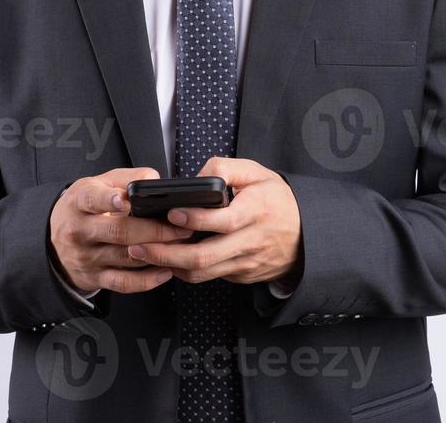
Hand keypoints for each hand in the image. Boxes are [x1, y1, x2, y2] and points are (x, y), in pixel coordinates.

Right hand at [49, 167, 194, 293]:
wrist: (54, 241)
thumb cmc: (84, 208)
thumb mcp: (97, 185)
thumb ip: (126, 179)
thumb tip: (155, 181)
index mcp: (79, 202)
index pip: (93, 200)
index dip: (109, 200)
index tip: (127, 200)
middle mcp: (80, 230)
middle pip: (119, 231)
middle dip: (154, 229)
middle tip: (180, 226)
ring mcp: (87, 256)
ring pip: (125, 257)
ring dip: (157, 252)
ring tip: (180, 244)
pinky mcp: (94, 277)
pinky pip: (123, 282)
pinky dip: (147, 280)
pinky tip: (165, 271)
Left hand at [126, 157, 302, 286]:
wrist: (306, 235)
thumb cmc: (277, 200)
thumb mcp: (258, 173)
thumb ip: (227, 168)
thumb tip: (197, 178)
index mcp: (255, 211)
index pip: (222, 220)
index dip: (194, 219)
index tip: (171, 213)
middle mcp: (250, 241)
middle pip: (203, 256)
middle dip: (166, 253)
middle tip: (140, 245)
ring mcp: (245, 262)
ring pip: (202, 272)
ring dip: (170, 266)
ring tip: (146, 254)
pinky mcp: (241, 275)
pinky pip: (210, 276)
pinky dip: (186, 270)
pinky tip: (170, 259)